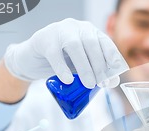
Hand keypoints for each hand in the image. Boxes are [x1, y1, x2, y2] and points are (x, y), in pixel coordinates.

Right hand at [4, 18, 127, 87]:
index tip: (116, 71)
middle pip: (91, 43)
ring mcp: (59, 31)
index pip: (105, 41)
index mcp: (89, 31)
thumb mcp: (81, 65)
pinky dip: (62, 68)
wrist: (33, 59)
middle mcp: (76, 27)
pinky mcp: (43, 39)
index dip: (112, 56)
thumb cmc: (62, 61)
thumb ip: (95, 70)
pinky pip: (54, 53)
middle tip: (102, 83)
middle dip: (99, 65)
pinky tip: (68, 80)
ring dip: (85, 67)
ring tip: (89, 84)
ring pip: (75, 46)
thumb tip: (113, 82)